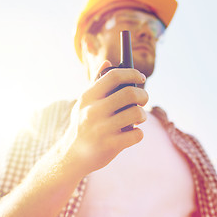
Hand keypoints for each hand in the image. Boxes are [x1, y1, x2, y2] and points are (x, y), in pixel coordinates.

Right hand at [60, 60, 148, 174]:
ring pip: (137, 113)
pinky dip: (138, 133)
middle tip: (144, 99)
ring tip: (137, 118)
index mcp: (88, 97)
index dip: (132, 73)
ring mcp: (102, 129)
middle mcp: (93, 111)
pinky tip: (131, 133)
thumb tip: (108, 61)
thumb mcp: (84, 103)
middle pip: (130, 93)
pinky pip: (137, 134)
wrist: (72, 155)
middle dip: (143, 95)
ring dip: (142, 115)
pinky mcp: (110, 145)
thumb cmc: (82, 125)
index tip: (140, 77)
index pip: (114, 76)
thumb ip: (96, 82)